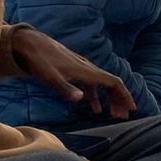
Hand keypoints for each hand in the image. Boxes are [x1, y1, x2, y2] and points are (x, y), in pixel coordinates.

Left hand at [11, 28, 134, 118]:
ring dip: (109, 100)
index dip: (124, 95)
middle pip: (111, 84)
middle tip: (123, 116)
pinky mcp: (74, 70)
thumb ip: (66, 89)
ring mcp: (81, 69)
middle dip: (119, 100)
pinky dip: (97, 97)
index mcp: (87, 71)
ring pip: (102, 85)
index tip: (131, 108)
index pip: (113, 82)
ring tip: (113, 114)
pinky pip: (91, 85)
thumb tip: (81, 99)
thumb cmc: (39, 61)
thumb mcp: (51, 77)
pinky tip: (95, 107)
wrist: (29, 44)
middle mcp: (88, 69)